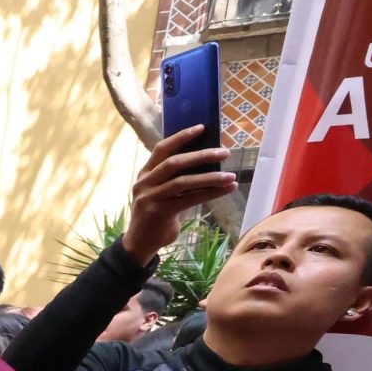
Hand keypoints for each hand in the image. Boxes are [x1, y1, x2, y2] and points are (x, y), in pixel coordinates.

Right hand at [122, 126, 238, 264]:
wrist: (141, 242)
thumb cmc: (157, 213)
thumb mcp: (162, 191)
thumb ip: (178, 177)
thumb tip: (208, 162)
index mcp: (145, 174)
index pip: (162, 149)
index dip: (181, 137)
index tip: (202, 128)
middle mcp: (145, 183)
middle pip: (174, 163)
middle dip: (202, 155)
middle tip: (225, 152)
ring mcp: (150, 197)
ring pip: (183, 182)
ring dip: (210, 177)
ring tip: (230, 176)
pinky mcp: (159, 212)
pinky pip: (190, 199)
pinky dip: (211, 193)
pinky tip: (227, 189)